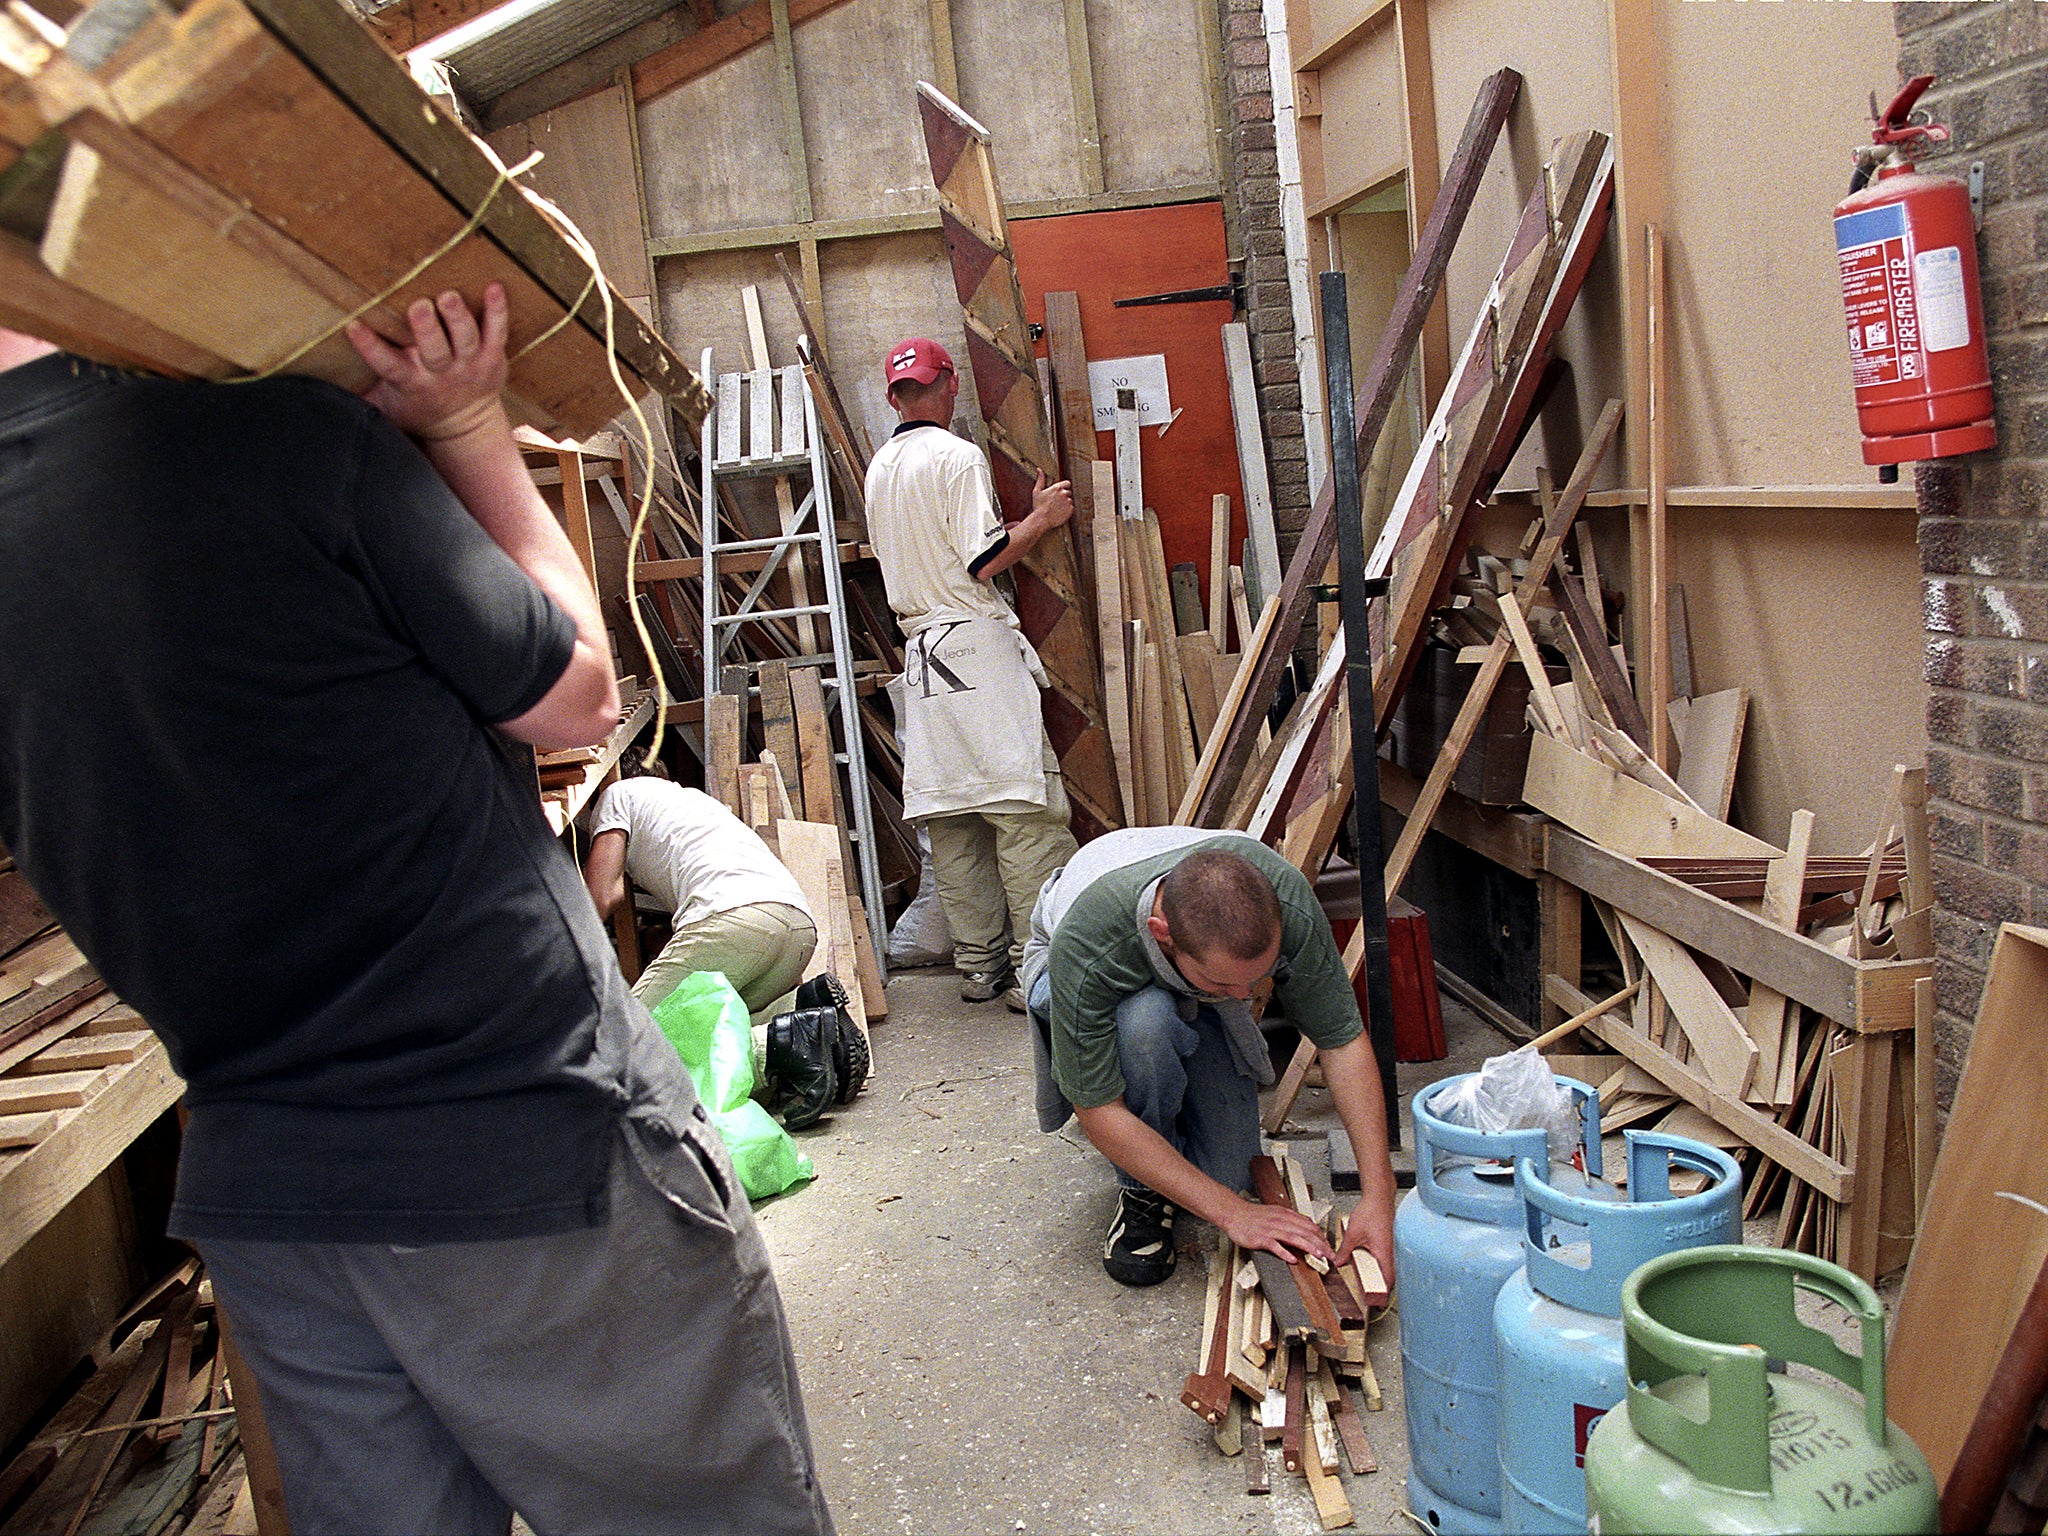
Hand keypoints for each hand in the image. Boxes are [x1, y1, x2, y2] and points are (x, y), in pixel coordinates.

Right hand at [347, 284, 510, 442]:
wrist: (464, 426)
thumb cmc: (416, 407)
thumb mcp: (385, 408)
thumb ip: (357, 397)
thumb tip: (312, 390)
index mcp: (410, 381)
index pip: (386, 364)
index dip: (370, 347)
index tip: (353, 326)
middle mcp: (440, 372)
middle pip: (434, 350)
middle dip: (426, 329)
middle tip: (419, 306)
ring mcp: (469, 364)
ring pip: (465, 340)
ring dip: (458, 318)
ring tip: (449, 296)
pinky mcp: (492, 356)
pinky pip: (497, 332)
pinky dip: (498, 311)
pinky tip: (495, 287)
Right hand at [1030, 471, 1073, 528]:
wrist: (1041, 520)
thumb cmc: (1038, 506)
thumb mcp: (1037, 491)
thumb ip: (1040, 479)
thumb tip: (1039, 469)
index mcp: (1057, 488)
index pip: (1067, 483)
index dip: (1064, 487)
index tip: (1059, 492)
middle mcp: (1064, 493)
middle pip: (1068, 493)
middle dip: (1063, 497)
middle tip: (1055, 503)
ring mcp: (1068, 502)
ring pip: (1069, 501)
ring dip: (1064, 504)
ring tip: (1056, 509)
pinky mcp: (1071, 510)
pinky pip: (1071, 508)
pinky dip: (1066, 510)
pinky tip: (1059, 512)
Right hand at [1219, 1193, 1334, 1265]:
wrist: (1235, 1213)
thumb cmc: (1254, 1215)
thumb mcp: (1276, 1212)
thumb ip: (1291, 1219)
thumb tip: (1307, 1225)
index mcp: (1286, 1214)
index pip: (1309, 1225)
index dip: (1321, 1236)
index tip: (1328, 1246)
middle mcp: (1280, 1221)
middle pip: (1305, 1232)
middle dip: (1320, 1244)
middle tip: (1330, 1254)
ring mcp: (1271, 1230)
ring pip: (1294, 1238)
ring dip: (1308, 1247)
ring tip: (1318, 1255)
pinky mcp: (1261, 1238)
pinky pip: (1275, 1246)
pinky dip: (1285, 1253)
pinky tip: (1293, 1259)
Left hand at [1333, 1194, 1395, 1292]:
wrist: (1378, 1197)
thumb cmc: (1371, 1212)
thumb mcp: (1353, 1234)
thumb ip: (1345, 1250)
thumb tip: (1338, 1262)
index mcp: (1384, 1253)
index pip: (1388, 1279)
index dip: (1383, 1292)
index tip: (1377, 1302)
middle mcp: (1389, 1251)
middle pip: (1388, 1275)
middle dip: (1381, 1287)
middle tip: (1372, 1296)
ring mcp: (1390, 1246)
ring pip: (1387, 1266)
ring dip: (1379, 1275)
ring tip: (1369, 1283)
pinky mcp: (1387, 1241)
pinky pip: (1384, 1257)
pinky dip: (1378, 1264)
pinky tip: (1368, 1263)